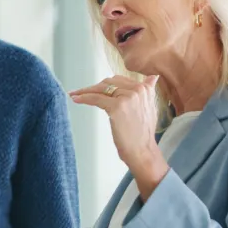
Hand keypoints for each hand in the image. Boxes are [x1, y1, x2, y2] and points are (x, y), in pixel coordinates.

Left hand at [70, 74, 167, 196]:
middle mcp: (138, 90)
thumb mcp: (150, 107)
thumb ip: (148, 91)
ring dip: (85, 91)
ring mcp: (127, 97)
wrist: (142, 150)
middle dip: (94, 87)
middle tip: (80, 91)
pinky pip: (95, 98)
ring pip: (101, 89)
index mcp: (145, 88)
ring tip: (75, 94)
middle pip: (109, 83)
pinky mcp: (117, 107)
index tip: (94, 87)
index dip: (105, 84)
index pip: (119, 80)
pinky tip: (75, 99)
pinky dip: (83, 97)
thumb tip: (152, 77)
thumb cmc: (142, 133)